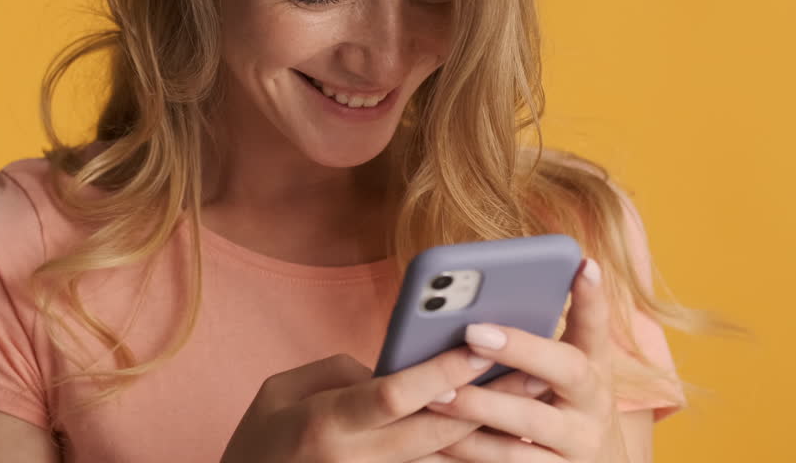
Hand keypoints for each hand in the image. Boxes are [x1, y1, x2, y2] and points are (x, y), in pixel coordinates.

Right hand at [218, 345, 542, 462]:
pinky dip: (469, 455)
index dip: (438, 371)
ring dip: (491, 430)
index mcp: (325, 421)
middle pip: (435, 429)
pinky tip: (504, 436)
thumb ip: (341, 373)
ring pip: (444, 458)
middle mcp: (354, 458)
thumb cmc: (260, 439)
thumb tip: (395, 367)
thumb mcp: (281, 390)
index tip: (479, 345)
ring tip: (533, 399)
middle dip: (488, 399)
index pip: (393, 394)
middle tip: (535, 369)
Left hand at [424, 257, 617, 461]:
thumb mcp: (561, 373)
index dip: (593, 296)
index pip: (597, 324)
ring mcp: (578, 444)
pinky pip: (507, 462)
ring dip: (478, 408)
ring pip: (527, 424)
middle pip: (566, 370)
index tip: (583, 263)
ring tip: (435, 393)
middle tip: (472, 332)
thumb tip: (477, 304)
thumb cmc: (558, 405)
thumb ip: (533, 343)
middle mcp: (594, 403)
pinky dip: (469, 450)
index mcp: (595, 365)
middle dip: (519, 349)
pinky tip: (433, 439)